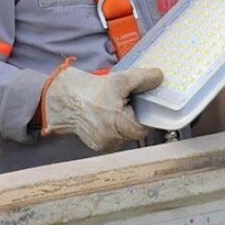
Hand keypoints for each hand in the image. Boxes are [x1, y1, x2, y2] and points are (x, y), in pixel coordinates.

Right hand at [40, 62, 163, 151]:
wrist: (65, 99)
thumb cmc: (90, 91)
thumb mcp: (120, 79)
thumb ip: (143, 79)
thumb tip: (159, 78)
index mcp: (118, 124)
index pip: (144, 129)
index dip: (146, 117)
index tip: (144, 107)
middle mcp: (111, 139)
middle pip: (134, 131)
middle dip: (133, 117)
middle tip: (126, 104)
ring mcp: (103, 144)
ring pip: (124, 135)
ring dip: (123, 123)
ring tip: (114, 109)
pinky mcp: (97, 146)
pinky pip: (114, 138)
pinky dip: (113, 128)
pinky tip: (107, 116)